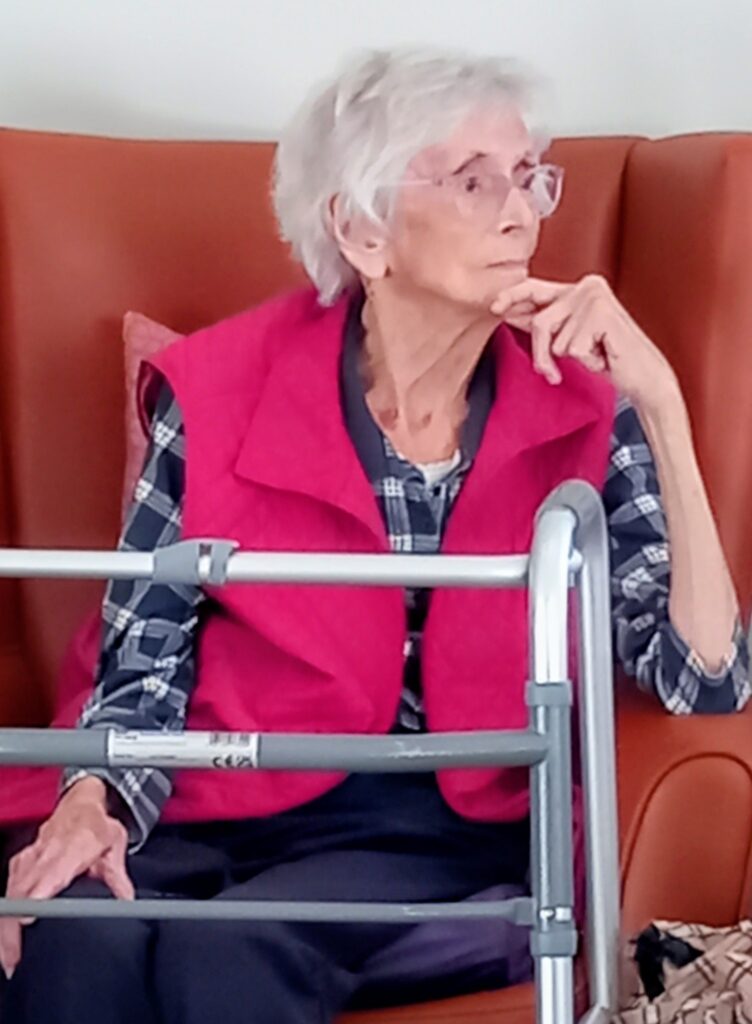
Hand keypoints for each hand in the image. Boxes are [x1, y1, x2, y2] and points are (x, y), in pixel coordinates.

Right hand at [0, 778, 132, 978]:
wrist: (80, 803)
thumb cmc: (97, 826)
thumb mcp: (115, 844)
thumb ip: (118, 875)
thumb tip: (128, 900)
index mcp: (71, 848)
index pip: (50, 873)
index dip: (37, 896)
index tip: (28, 918)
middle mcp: (46, 854)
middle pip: (22, 891)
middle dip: (14, 927)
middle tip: (15, 961)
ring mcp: (29, 858)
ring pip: (10, 894)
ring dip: (6, 926)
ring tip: (10, 959)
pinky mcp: (19, 864)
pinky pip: (7, 890)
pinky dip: (5, 915)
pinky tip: (6, 940)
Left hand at [491, 274, 678, 412]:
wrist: (645, 376)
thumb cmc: (608, 357)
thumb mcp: (570, 337)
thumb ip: (545, 322)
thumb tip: (509, 313)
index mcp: (580, 287)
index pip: (536, 288)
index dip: (512, 298)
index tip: (494, 308)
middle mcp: (587, 286)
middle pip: (541, 322)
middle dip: (541, 352)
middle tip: (550, 372)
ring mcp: (594, 298)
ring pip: (554, 340)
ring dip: (567, 360)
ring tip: (593, 358)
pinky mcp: (600, 316)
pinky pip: (571, 349)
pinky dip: (586, 361)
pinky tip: (604, 357)